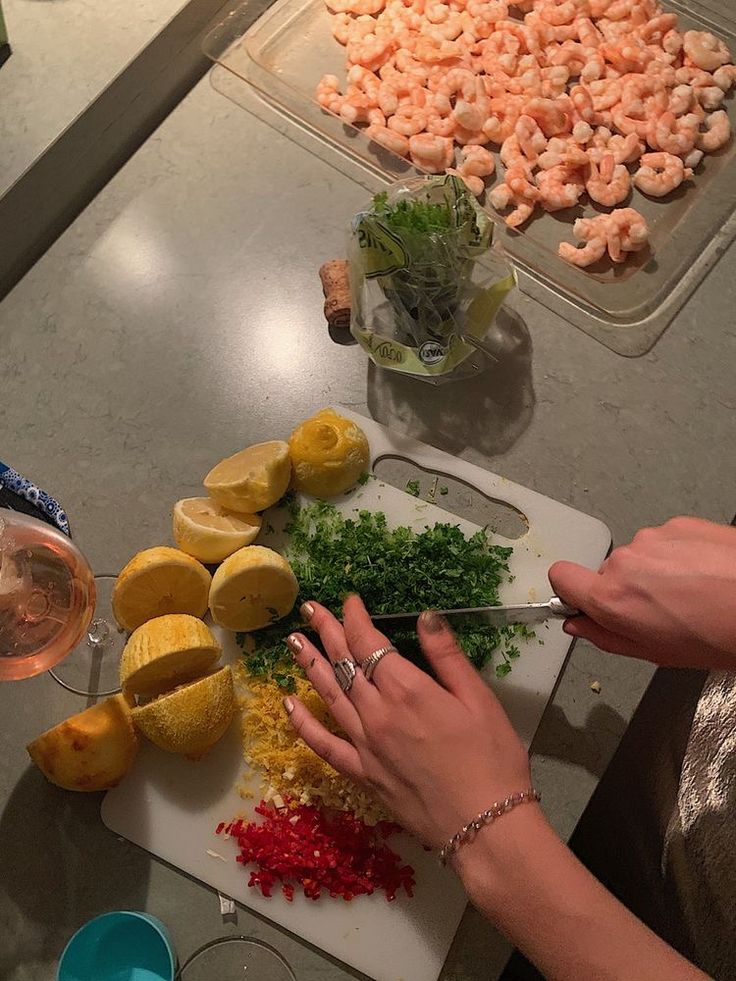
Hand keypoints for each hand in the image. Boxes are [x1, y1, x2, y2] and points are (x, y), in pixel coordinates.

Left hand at [284, 595, 533, 847]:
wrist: (484, 826)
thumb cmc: (492, 758)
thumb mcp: (479, 698)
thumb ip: (447, 655)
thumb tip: (425, 616)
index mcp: (407, 690)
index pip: (369, 643)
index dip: (355, 618)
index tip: (350, 600)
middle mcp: (377, 713)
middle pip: (344, 664)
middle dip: (326, 632)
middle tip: (309, 610)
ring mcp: (365, 745)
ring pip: (329, 696)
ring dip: (310, 665)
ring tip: (293, 642)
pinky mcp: (362, 774)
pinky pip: (324, 745)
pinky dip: (304, 724)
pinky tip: (290, 705)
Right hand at [549, 516, 735, 668]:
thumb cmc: (722, 635)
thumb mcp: (657, 653)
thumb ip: (608, 637)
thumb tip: (580, 625)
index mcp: (613, 598)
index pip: (561, 577)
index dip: (572, 592)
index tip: (587, 604)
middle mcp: (626, 561)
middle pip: (606, 573)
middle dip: (626, 590)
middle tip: (662, 612)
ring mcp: (653, 538)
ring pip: (638, 558)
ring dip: (655, 573)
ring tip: (692, 594)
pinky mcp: (679, 524)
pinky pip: (665, 542)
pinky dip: (678, 557)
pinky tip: (704, 576)